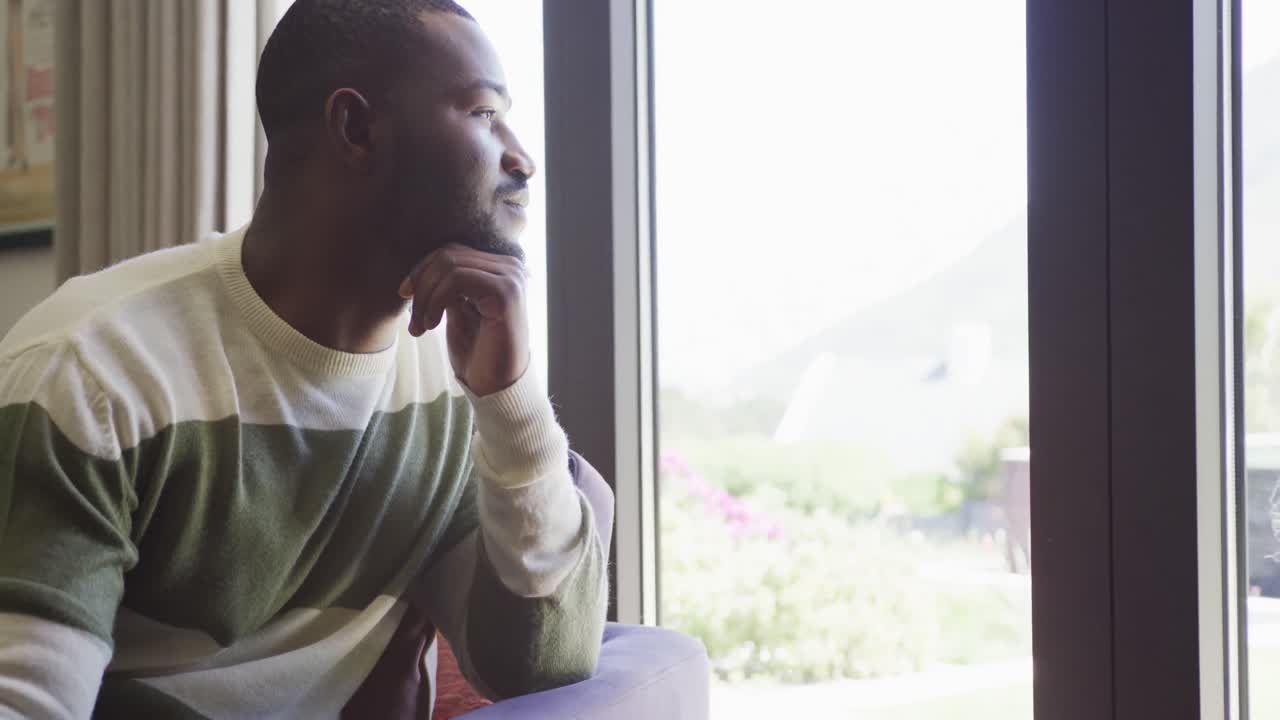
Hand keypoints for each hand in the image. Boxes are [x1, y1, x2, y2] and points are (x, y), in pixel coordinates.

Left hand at [399, 245, 529, 396]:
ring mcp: (510, 278)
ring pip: (450, 265)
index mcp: (499, 269)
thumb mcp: (457, 311)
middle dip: (421, 284)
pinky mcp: (505, 293)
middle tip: (412, 319)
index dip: (422, 270)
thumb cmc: (477, 352)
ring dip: (426, 296)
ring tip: (420, 326)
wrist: (496, 387)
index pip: (452, 251)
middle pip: (449, 255)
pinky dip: (436, 300)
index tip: (404, 295)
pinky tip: (431, 325)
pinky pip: (457, 280)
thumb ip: (448, 286)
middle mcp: (510, 267)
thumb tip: (422, 268)